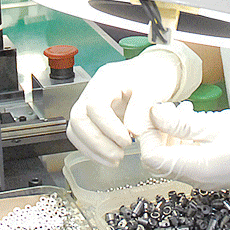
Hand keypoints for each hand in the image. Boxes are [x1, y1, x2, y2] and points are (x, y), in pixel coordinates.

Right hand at [66, 44, 200, 165]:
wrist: (153, 71)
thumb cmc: (153, 76)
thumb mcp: (154, 88)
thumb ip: (142, 109)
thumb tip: (133, 132)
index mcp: (106, 80)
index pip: (95, 105)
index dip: (108, 127)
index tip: (126, 141)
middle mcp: (92, 90)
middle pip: (78, 118)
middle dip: (97, 142)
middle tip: (119, 155)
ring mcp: (89, 102)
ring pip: (76, 129)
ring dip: (92, 149)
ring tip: (115, 159)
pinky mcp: (92, 116)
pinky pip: (82, 134)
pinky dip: (92, 149)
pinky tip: (109, 156)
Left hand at [139, 102, 229, 190]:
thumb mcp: (219, 124)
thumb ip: (183, 122)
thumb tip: (154, 114)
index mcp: (198, 169)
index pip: (153, 158)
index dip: (147, 135)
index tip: (154, 112)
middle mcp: (198, 179)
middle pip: (161, 160)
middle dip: (157, 133)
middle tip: (165, 109)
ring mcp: (206, 179)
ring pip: (174, 158)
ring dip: (171, 135)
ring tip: (183, 111)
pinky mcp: (214, 173)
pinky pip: (189, 159)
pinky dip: (185, 141)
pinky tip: (195, 122)